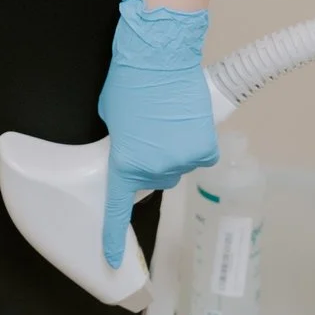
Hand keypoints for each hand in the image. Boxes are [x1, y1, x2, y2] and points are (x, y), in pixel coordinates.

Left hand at [96, 0, 217, 267]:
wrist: (159, 57)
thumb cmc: (129, 81)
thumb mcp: (112, 117)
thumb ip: (121, 143)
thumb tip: (133, 150)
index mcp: (125, 163)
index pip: (117, 208)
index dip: (112, 236)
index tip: (111, 258)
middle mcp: (154, 169)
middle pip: (152, 180)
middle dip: (149, 162)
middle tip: (148, 134)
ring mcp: (182, 161)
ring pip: (176, 166)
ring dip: (172, 150)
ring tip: (166, 119)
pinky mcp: (204, 148)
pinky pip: (197, 154)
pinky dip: (193, 141)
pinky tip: (186, 121)